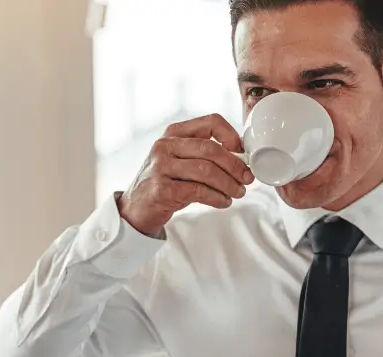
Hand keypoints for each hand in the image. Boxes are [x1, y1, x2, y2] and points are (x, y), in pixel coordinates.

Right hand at [117, 113, 253, 236]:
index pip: (210, 122)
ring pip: (206, 171)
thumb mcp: (181, 161)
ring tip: (238, 193)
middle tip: (247, 178)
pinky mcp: (161, 189)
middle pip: (211, 149)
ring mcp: (160, 167)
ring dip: (228, 184)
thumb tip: (241, 160)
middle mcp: (165, 146)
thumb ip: (204, 155)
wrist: (136, 208)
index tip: (243, 152)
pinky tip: (223, 202)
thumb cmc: (165, 183)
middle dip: (235, 166)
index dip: (232, 135)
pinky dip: (216, 198)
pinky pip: (197, 191)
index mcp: (174, 133)